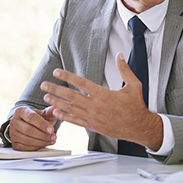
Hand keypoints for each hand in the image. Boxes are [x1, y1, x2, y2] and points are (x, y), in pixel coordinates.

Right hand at [9, 106, 57, 150]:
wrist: (28, 125)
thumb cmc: (37, 119)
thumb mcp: (44, 113)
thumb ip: (50, 112)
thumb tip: (55, 108)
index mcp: (21, 111)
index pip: (31, 117)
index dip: (42, 124)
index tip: (52, 130)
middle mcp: (14, 121)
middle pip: (28, 130)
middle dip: (43, 135)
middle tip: (54, 137)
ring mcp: (13, 133)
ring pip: (27, 140)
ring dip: (41, 142)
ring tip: (51, 140)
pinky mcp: (14, 143)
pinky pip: (25, 148)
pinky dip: (36, 147)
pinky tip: (44, 144)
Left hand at [40, 53, 162, 149]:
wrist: (138, 127)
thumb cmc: (136, 106)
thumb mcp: (134, 85)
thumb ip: (124, 70)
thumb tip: (120, 55)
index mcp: (104, 95)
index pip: (81, 83)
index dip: (67, 77)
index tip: (57, 72)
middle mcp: (96, 106)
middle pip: (71, 96)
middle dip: (56, 89)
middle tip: (44, 85)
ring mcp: (93, 117)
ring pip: (70, 109)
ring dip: (56, 103)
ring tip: (46, 97)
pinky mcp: (93, 126)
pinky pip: (75, 121)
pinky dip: (64, 117)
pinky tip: (56, 113)